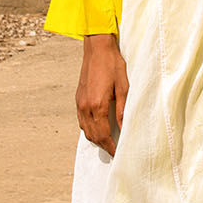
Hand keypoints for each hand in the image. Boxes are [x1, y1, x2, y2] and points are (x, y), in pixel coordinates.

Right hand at [76, 33, 128, 156]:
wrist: (97, 49)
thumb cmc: (113, 65)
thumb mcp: (124, 87)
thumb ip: (123, 111)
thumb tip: (124, 129)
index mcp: (97, 105)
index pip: (103, 134)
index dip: (111, 147)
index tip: (118, 153)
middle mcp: (85, 107)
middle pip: (92, 135)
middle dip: (103, 146)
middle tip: (115, 151)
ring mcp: (79, 103)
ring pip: (85, 130)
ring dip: (96, 139)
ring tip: (108, 143)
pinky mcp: (78, 98)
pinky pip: (81, 120)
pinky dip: (89, 129)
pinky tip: (98, 128)